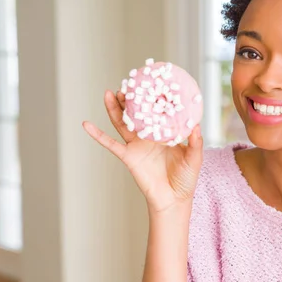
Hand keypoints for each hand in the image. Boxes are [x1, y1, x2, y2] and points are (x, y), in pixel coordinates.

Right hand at [82, 90, 202, 213]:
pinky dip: (97, 135)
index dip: (153, 98)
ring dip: (115, 108)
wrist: (173, 200)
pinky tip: (86, 124)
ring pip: (122, 123)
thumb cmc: (185, 179)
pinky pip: (110, 144)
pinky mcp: (128, 157)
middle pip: (137, 113)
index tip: (151, 81)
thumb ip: (195, 143)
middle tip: (127, 82)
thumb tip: (195, 126)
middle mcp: (149, 137)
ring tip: (109, 92)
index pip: (157, 111)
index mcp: (165, 133)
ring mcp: (137, 146)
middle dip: (131, 98)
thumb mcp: (194, 158)